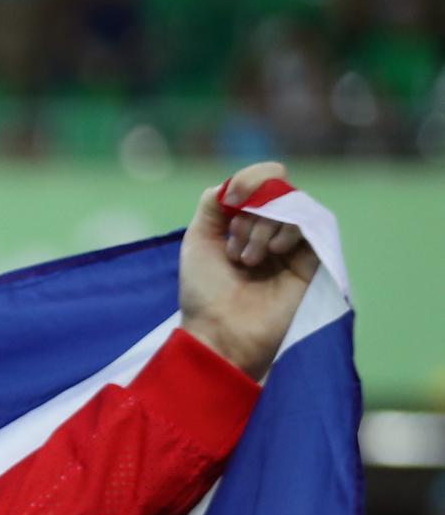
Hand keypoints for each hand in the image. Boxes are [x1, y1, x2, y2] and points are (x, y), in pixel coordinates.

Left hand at [177, 161, 318, 381]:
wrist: (220, 333)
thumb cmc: (205, 293)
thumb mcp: (199, 240)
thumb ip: (214, 204)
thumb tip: (235, 183)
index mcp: (246, 226)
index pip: (260, 182)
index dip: (248, 181)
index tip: (229, 200)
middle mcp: (272, 232)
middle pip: (276, 190)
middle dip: (250, 213)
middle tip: (235, 250)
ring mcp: (295, 245)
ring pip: (292, 205)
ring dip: (265, 226)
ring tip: (248, 259)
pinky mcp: (315, 259)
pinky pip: (311, 222)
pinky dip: (289, 230)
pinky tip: (274, 253)